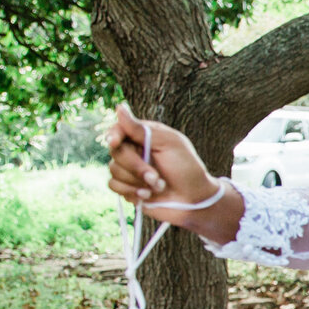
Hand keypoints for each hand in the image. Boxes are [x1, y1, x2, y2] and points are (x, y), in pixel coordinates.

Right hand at [103, 103, 223, 224]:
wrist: (194, 200)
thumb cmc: (187, 168)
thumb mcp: (168, 143)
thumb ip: (141, 129)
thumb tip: (120, 108)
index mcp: (144, 136)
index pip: (118, 130)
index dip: (113, 135)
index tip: (114, 142)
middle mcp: (134, 151)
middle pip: (116, 152)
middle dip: (135, 166)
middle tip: (155, 176)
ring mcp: (130, 170)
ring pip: (113, 170)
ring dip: (137, 181)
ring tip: (158, 186)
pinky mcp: (127, 187)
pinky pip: (114, 186)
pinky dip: (131, 191)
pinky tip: (148, 195)